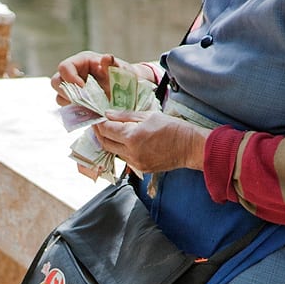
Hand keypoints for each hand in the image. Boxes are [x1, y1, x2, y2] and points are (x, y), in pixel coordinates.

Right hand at [51, 51, 125, 104]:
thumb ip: (113, 65)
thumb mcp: (121, 70)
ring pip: (59, 96)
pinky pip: (67, 108)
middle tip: (82, 100)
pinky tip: (88, 112)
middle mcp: (74, 74)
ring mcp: (73, 89)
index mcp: (82, 61)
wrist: (128, 91)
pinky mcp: (76, 101)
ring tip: (87, 106)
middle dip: (66, 93)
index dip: (70, 78)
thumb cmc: (123, 77)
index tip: (82, 88)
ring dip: (70, 103)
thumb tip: (107, 57)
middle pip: (56, 82)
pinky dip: (75, 111)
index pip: (65, 67)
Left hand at [93, 110, 209, 173]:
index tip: (95, 117)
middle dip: (99, 133)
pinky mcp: (141, 169)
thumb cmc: (172, 127)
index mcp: (131, 137)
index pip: (106, 130)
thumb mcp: (148, 116)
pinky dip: (122, 149)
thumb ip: (125, 116)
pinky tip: (125, 142)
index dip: (98, 122)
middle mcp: (131, 152)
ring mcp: (136, 163)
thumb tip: (107, 114)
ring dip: (110, 142)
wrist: (189, 147)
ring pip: (114, 152)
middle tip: (99, 124)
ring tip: (112, 131)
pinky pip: (125, 158)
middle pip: (105, 143)